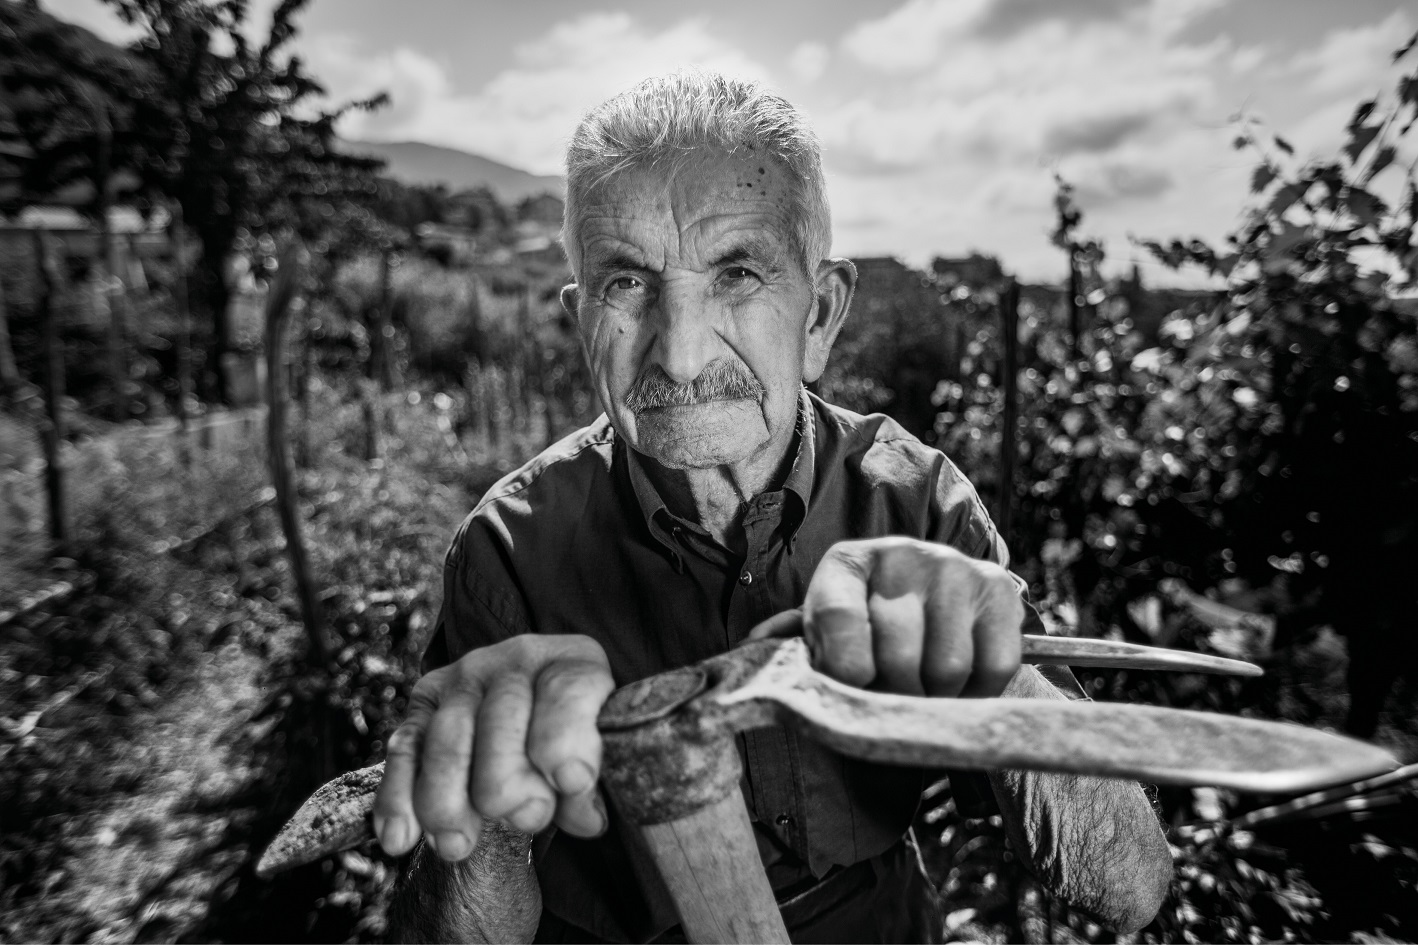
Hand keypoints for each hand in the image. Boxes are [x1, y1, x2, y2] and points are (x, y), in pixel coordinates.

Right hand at [373, 634, 614, 860]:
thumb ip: (591, 788)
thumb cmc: (575, 740)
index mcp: (571, 663)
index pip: (565, 694)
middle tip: (527, 819)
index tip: (570, 783)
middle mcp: (515, 660)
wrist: (535, 710)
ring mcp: (464, 678)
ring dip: (449, 803)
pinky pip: (404, 749)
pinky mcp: (425, 703)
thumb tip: (585, 819)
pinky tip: (400, 837)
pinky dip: (397, 796)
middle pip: (500, 724)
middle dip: (509, 785)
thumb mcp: (598, 753)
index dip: (566, 742)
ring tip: (458, 846)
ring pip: (447, 742)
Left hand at [753, 537, 1023, 696]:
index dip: (843, 671)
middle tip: (892, 697)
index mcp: (844, 563)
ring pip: (946, 669)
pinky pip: (992, 667)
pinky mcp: (999, 589)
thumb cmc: (865, 632)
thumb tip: (751, 651)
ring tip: (923, 689)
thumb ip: (790, 647)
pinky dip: (977, 693)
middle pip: (897, 656)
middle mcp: (900, 553)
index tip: (853, 689)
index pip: (837, 620)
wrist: (938, 613)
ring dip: (935, 698)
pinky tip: (960, 683)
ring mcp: (954, 567)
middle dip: (893, 695)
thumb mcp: (822, 635)